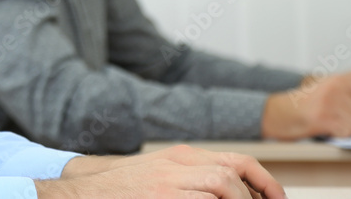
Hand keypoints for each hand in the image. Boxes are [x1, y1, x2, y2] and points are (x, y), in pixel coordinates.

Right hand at [41, 145, 285, 197]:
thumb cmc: (127, 189)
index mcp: (182, 156)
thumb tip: (235, 191)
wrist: (85, 191)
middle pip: (231, 176)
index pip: (237, 162)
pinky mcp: (159, 197)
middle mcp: (177, 165)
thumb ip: (195, 178)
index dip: (265, 183)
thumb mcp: (163, 174)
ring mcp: (166, 183)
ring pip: (221, 186)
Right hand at [262, 70, 350, 139]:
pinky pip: (346, 131)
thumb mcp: (336, 88)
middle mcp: (338, 84)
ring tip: (337, 120)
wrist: (281, 111)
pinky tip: (329, 127)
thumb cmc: (311, 103)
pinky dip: (341, 133)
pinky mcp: (322, 116)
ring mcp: (330, 99)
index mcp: (345, 77)